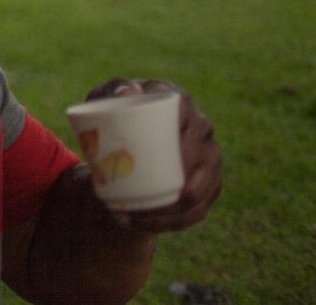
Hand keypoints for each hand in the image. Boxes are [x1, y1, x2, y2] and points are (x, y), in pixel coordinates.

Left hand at [85, 78, 222, 232]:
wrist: (125, 131)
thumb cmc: (114, 110)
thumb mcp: (106, 97)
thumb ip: (113, 89)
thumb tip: (130, 93)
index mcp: (180, 102)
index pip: (183, 117)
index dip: (172, 138)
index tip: (144, 159)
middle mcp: (202, 128)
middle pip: (194, 162)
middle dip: (168, 187)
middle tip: (130, 198)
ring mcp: (209, 157)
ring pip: (196, 192)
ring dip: (168, 212)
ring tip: (133, 217)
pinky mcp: (209, 182)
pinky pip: (197, 209)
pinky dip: (172, 222)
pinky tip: (147, 226)